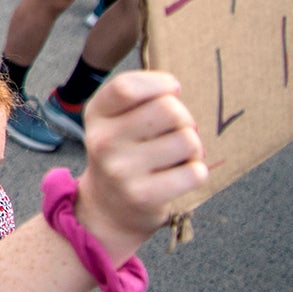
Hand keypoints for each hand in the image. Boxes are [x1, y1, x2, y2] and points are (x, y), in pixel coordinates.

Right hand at [72, 71, 206, 257]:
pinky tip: (180, 176)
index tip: (171, 91)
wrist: (107, 208)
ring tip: (177, 157)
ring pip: (187, 140)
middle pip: (168, 109)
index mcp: (96, 115)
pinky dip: (196, 172)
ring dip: (193, 148)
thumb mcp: (114, 120)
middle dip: (184, 118)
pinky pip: (194, 172)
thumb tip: (173, 90)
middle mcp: (103, 141)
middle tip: (176, 132)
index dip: (159, 83)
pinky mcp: (142, 196)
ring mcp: (120, 170)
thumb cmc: (122, 154)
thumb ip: (138, 98)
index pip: (128, 87)